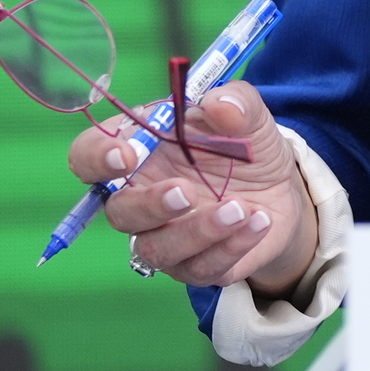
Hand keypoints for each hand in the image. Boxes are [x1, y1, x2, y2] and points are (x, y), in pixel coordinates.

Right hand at [66, 83, 319, 295]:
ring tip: (240, 208)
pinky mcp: (197, 265)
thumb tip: (220, 103)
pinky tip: (260, 220)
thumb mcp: (248, 116)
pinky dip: (232, 246)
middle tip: (186, 191)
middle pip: (118, 213)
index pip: (88, 157)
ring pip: (156, 250)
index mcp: (138, 152)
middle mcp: (141, 199)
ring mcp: (166, 237)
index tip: (125, 155)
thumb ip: (236, 102)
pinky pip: (201, 268)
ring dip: (197, 231)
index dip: (96, 158)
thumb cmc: (245, 146)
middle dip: (149, 205)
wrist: (281, 188)